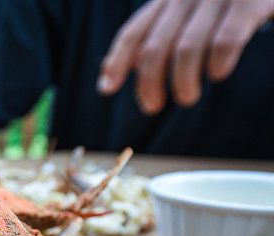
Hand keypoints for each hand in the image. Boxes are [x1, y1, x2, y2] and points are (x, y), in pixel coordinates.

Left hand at [98, 0, 273, 113]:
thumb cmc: (227, 0)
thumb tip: (127, 65)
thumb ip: (159, 32)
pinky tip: (217, 74)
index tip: (106, 89)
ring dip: (182, 81)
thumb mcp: (188, 11)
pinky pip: (225, 41)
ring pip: (185, 49)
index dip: (115, 62)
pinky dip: (217, 64)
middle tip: (152, 106)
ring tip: (187, 98)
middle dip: (148, 83)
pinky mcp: (248, 2)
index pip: (133, 32)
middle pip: (154, 47)